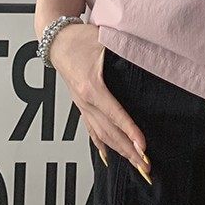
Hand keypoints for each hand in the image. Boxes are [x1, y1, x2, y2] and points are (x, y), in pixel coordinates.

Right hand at [48, 22, 151, 182]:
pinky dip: (101, 145)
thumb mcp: (104, 40)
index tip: (143, 145)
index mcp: (91, 86)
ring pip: (101, 135)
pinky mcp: (80, 106)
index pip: (114, 113)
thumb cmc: (80, 38)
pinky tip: (108, 158)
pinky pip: (91, 130)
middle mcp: (85, 101)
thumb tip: (148, 55)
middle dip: (129, 151)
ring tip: (135, 164)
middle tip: (146, 166)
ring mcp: (82, 106)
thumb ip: (125, 49)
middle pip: (109, 132)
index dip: (130, 130)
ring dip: (119, 151)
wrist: (57, 40)